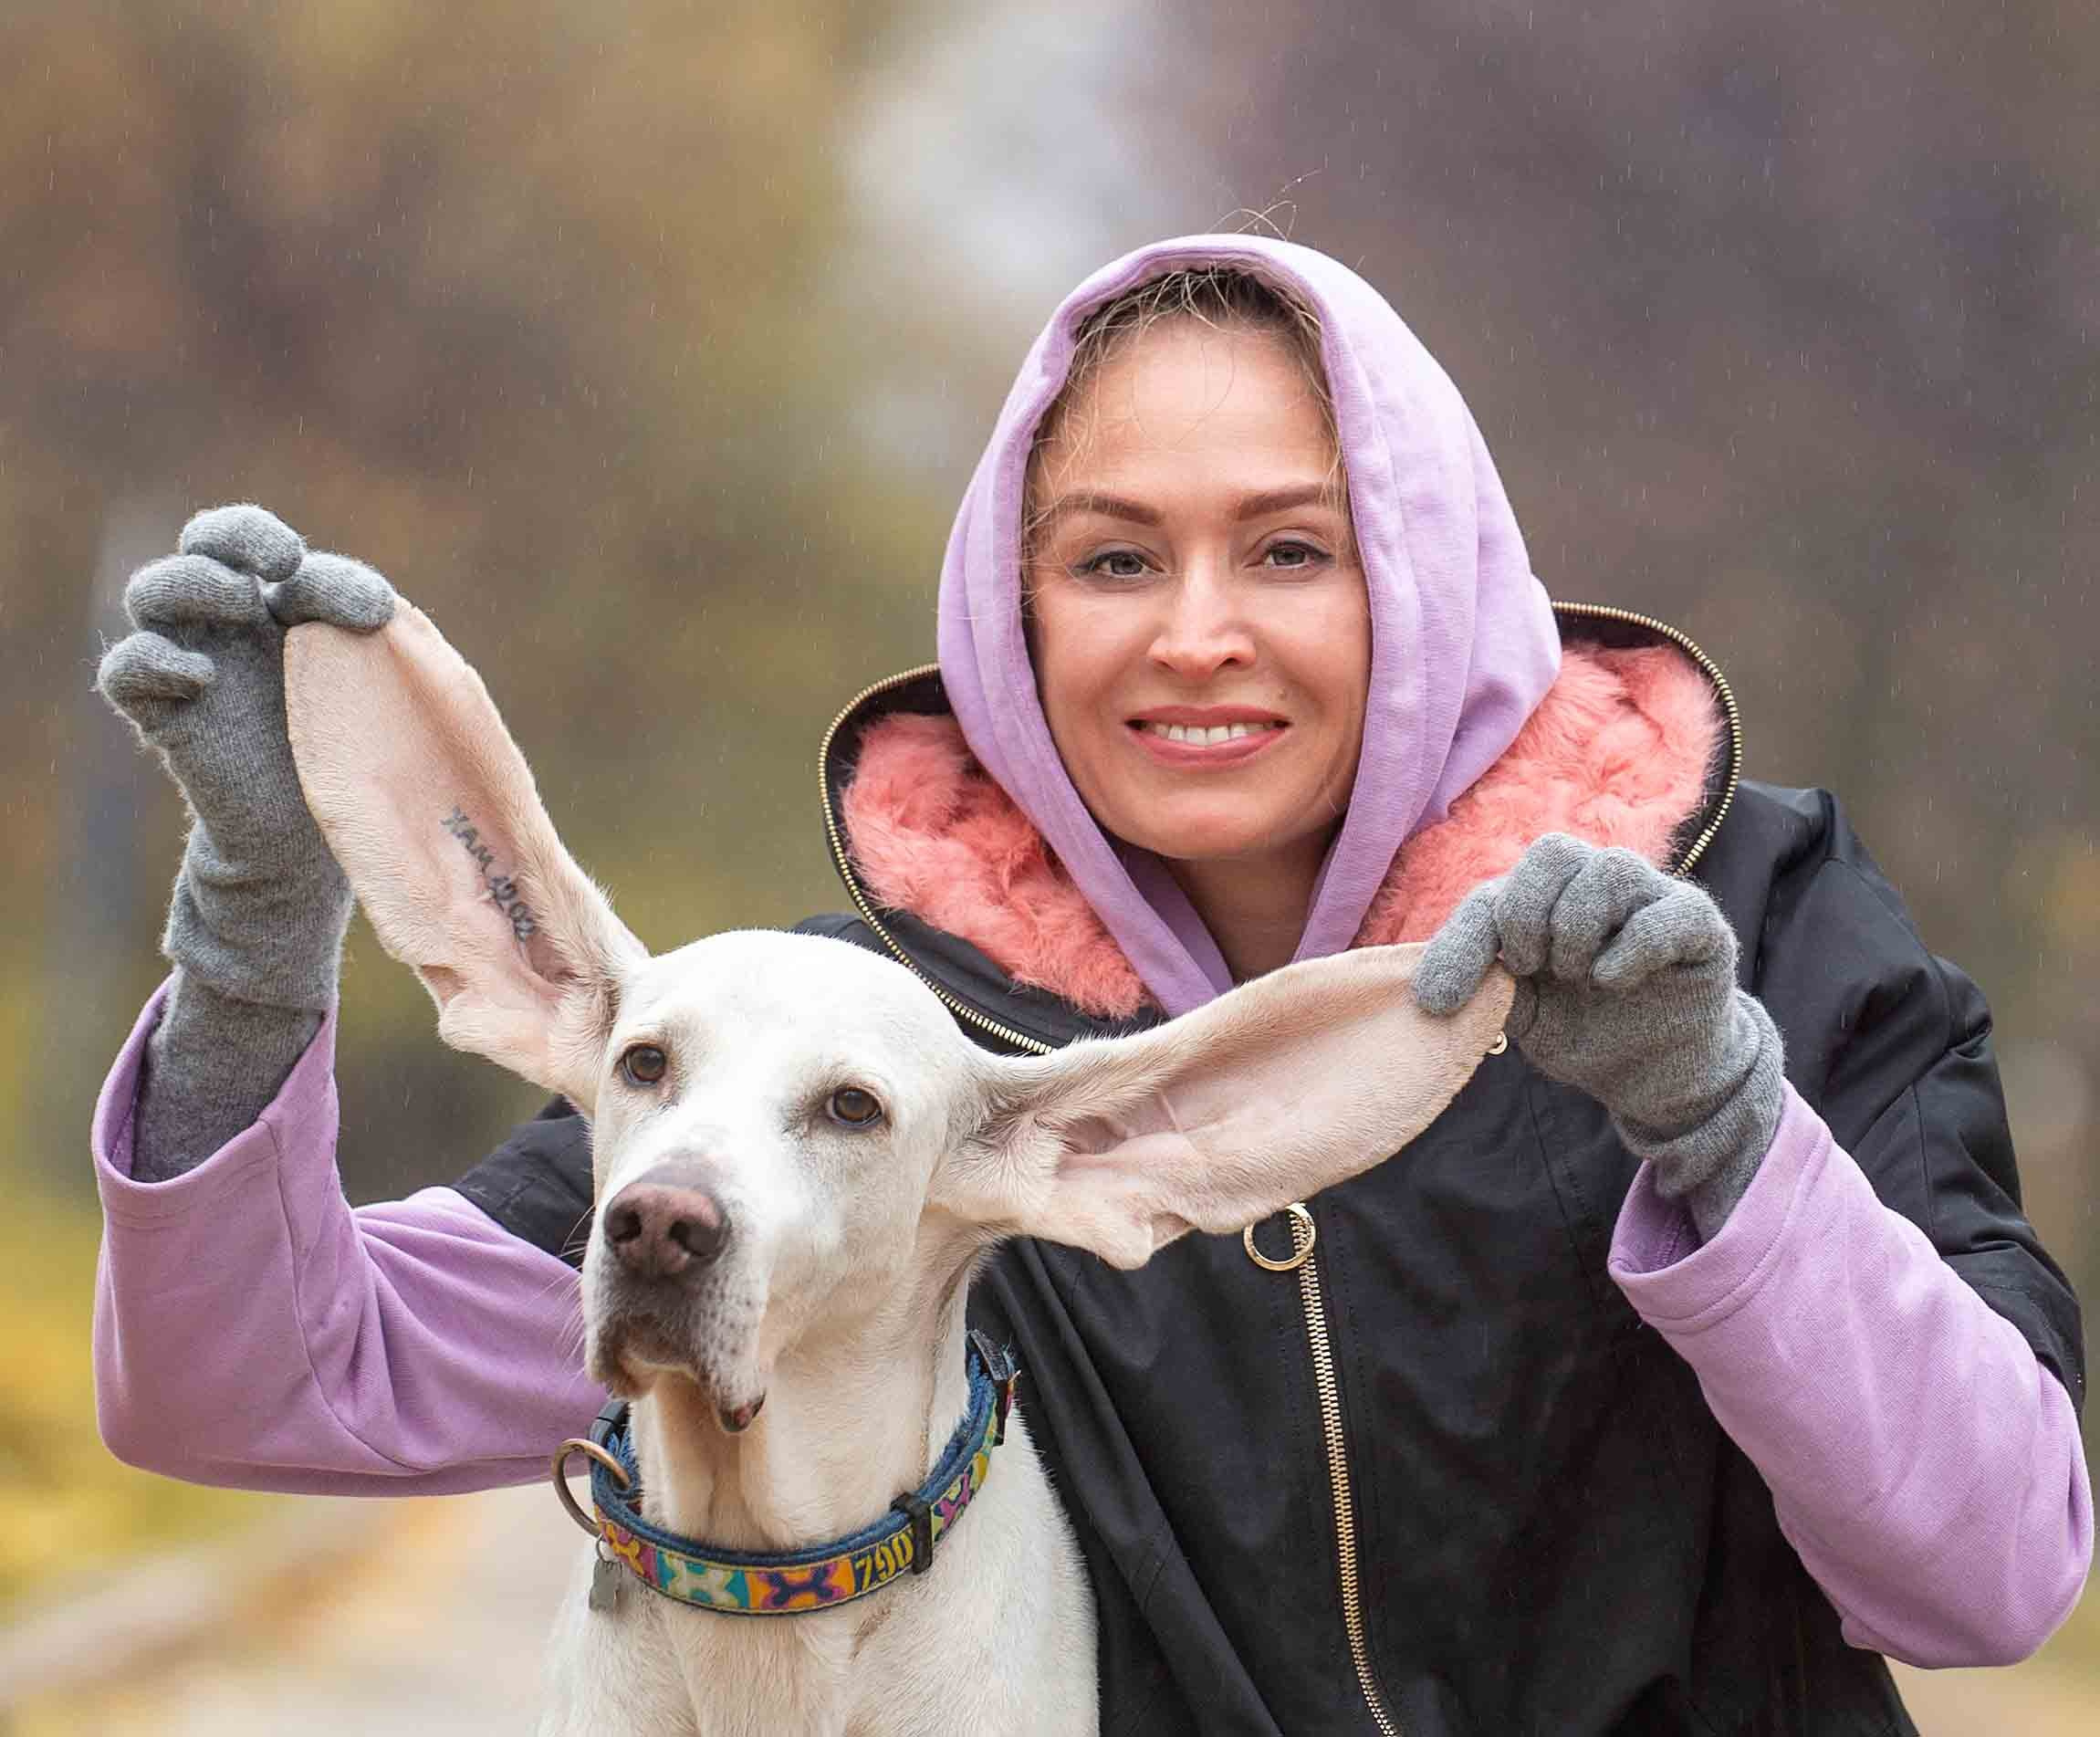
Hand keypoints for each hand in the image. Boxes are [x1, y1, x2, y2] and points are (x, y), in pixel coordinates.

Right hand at [97, 504, 395, 1008]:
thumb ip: (370, 637)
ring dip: (192, 583)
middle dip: (233, 539)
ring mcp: (189, 666)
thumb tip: (378, 604)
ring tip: (241, 603)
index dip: (266, 536)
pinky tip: (202, 676)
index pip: (247, 540)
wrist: (316, 838)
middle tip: (278, 568)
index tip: (316, 573)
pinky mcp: (164, 717)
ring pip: (150, 593)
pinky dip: (153, 659)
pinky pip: (124, 669)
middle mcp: (223, 628)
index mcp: (271, 607)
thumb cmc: (351, 751)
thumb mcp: (371, 683)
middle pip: (196, 548)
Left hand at [1414, 834, 1782, 1205]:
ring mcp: (1650, 898)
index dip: (1461, 943)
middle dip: (1527, 914)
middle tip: (1529, 968)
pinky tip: (1614, 981)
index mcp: (1544, 900)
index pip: (1494, 894)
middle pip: (1553, 850)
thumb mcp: (1522, 1014)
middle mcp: (1595, 885)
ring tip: (1580, 976)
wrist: (1652, 1074)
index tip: (1439, 1002)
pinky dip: (1632, 948)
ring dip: (1578, 928)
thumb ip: (1486, 986)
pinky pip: (1667, 911)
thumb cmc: (1583, 1030)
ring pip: (1610, 868)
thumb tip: (1429, 993)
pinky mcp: (1699, 924)